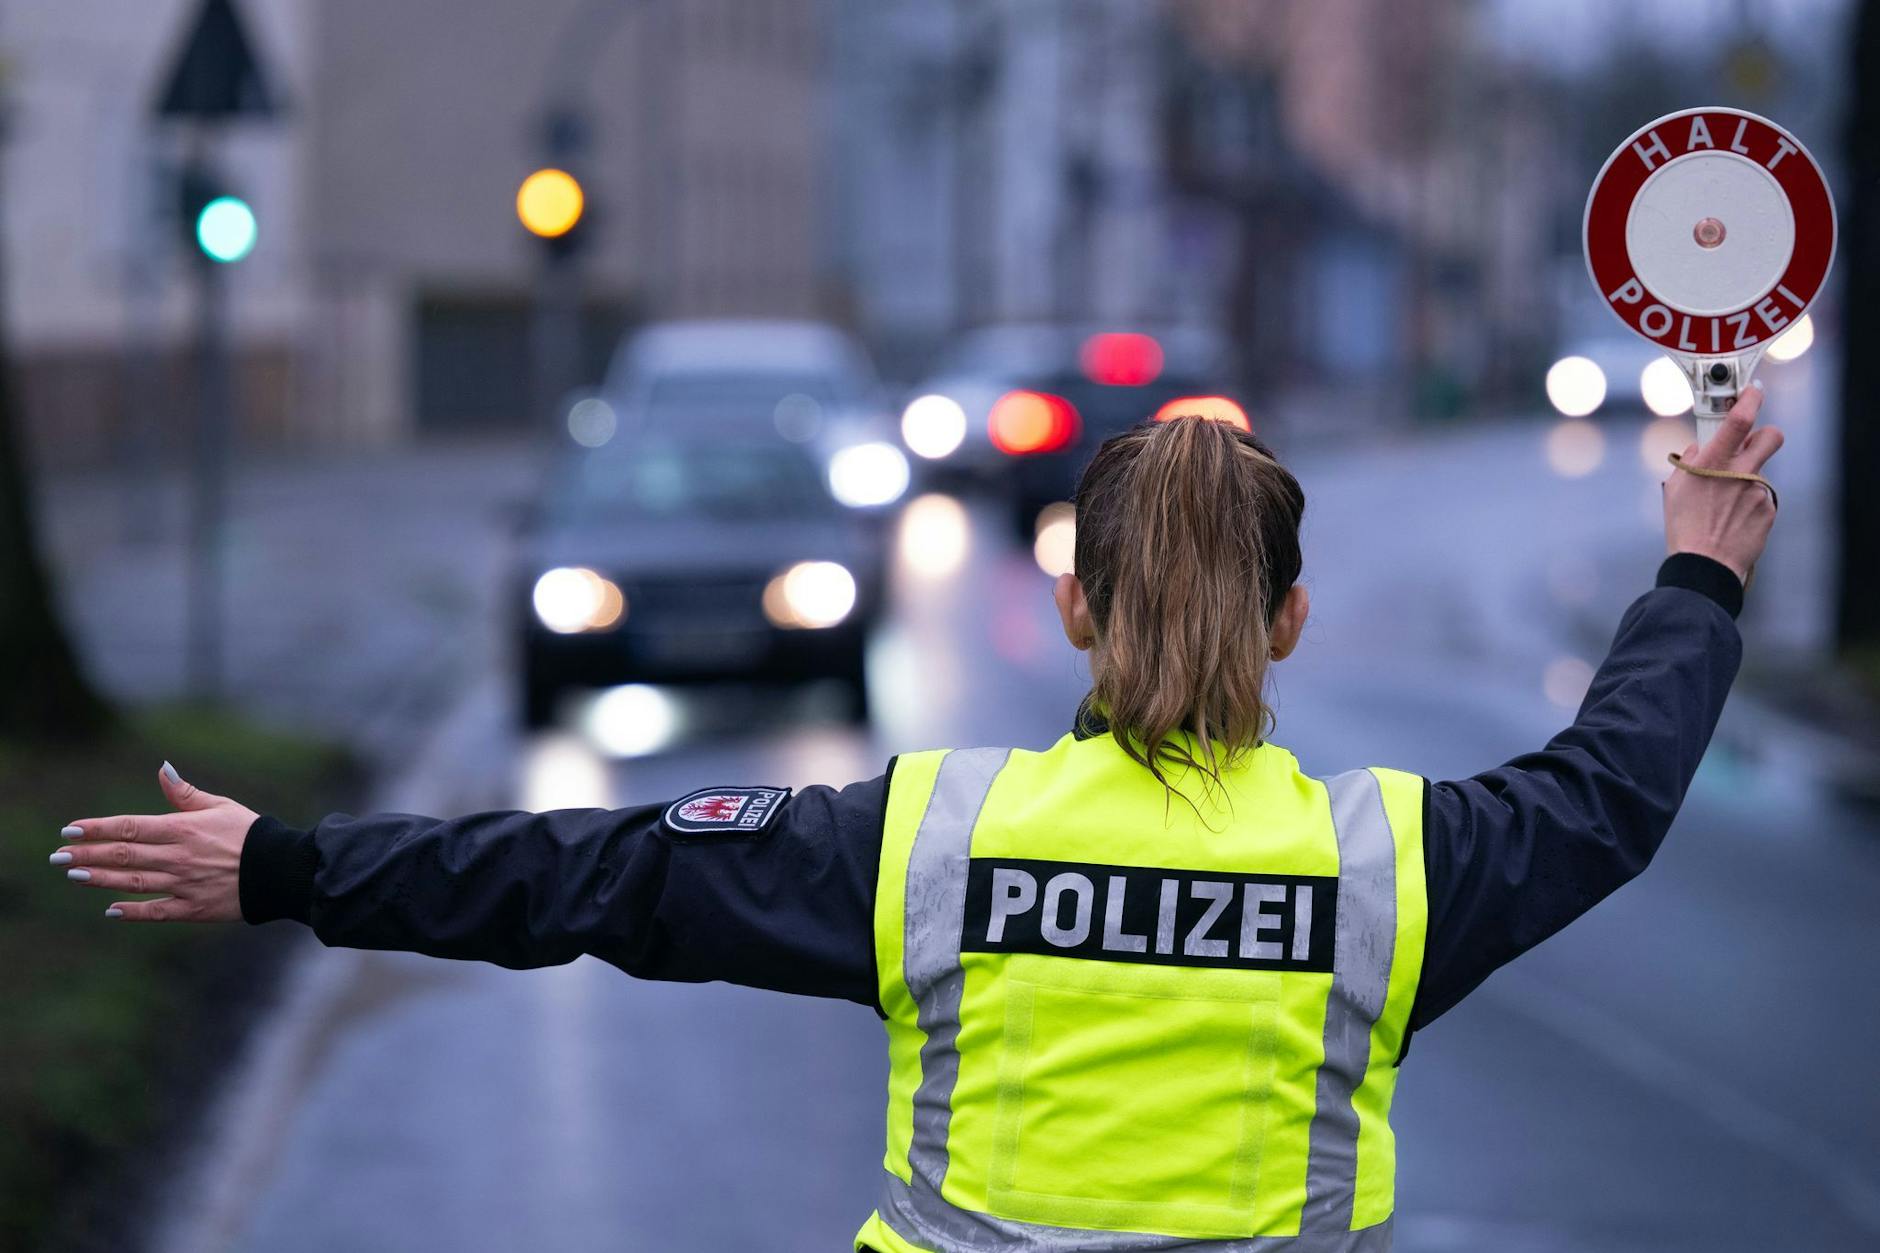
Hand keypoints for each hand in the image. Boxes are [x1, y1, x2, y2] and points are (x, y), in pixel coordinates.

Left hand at [53, 763, 257, 921]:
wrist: (282, 870)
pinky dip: (133, 911)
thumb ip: (186, 793)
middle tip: (58, 856)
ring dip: (101, 878)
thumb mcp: (221, 806)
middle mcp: (179, 857)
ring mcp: (185, 884)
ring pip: (134, 881)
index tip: (70, 830)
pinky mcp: (195, 908)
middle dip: (87, 854)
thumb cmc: (252, 833)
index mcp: (184, 829)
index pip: (130, 827)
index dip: (97, 828)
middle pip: (124, 854)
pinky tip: (111, 909)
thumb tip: (162, 769)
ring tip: (75, 874)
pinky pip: (157, 911)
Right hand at [1663, 384, 1782, 583]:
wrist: (1705, 565)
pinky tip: (1732, 520)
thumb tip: (1698, 449)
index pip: (1739, 420)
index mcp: (1714, 463)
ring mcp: (1758, 491)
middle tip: (1751, 444)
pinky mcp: (1768, 510)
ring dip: (1745, 481)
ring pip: (1759, 472)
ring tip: (1725, 506)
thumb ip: (1689, 463)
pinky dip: (1748, 505)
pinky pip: (1761, 498)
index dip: (1750, 399)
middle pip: (1771, 436)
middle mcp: (1741, 473)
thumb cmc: (1684, 527)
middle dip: (1765, 434)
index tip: (1754, 391)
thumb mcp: (1675, 489)